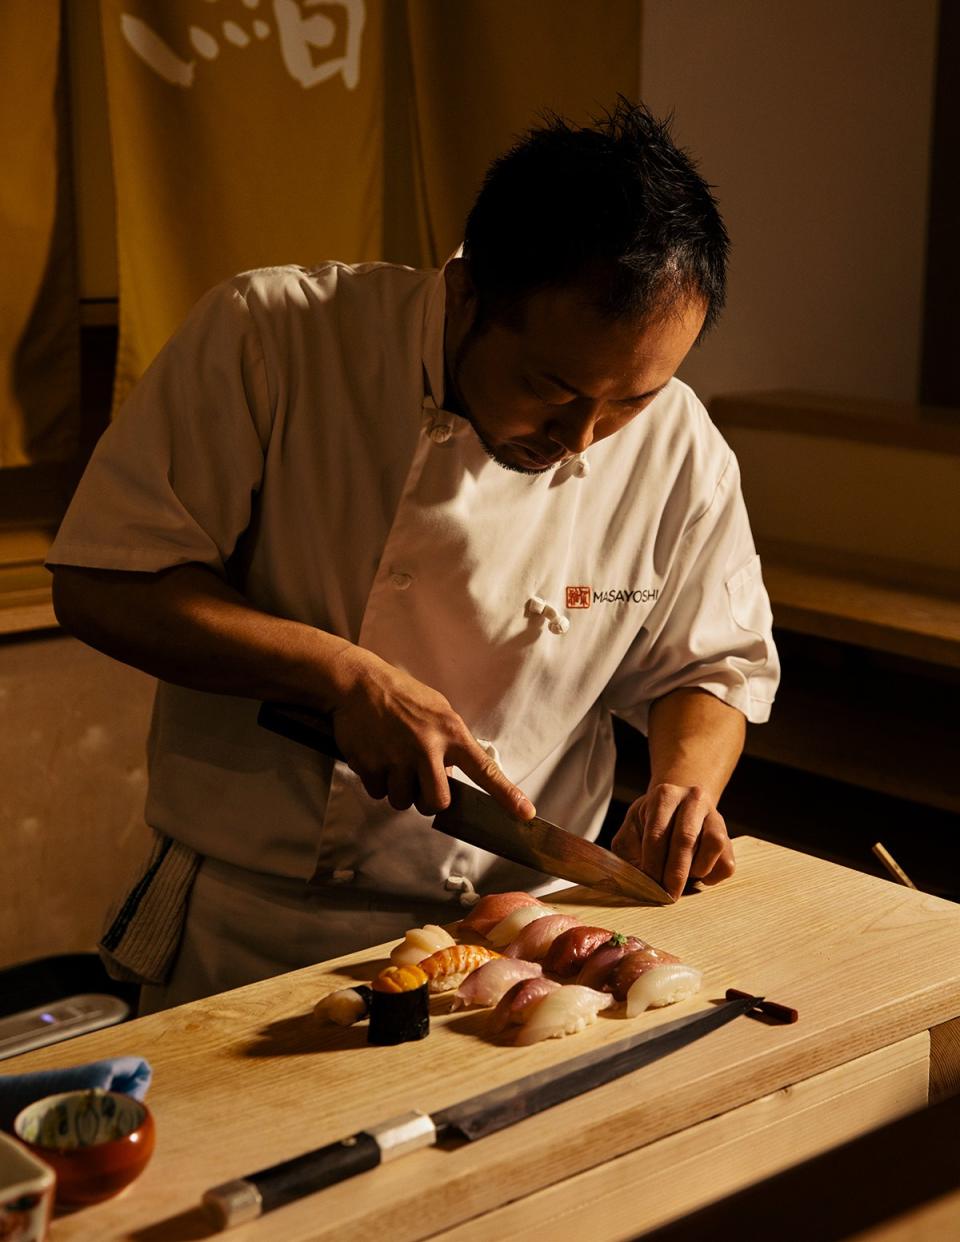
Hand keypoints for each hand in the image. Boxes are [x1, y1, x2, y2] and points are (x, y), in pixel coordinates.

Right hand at [330, 648, 534, 819]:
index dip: (506, 795)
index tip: (526, 814)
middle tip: (419, 782)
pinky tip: (376, 756)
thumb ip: (449, 743)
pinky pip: (378, 793)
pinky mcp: (370, 764)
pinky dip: (377, 782)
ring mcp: (397, 758)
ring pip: (403, 802)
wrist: (358, 683)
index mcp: (451, 732)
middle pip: (437, 802)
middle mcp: (427, 748)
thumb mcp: (437, 709)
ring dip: (399, 791)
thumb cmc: (402, 695)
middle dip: (428, 800)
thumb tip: (450, 776)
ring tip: (393, 762)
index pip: (484, 770)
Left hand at [611, 783, 734, 899]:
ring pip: (713, 844)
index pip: (657, 833)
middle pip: (686, 838)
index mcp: (664, 795)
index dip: (652, 863)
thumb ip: (629, 853)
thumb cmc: (649, 824)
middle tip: (668, 895)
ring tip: (684, 876)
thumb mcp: (631, 831)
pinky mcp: (729, 836)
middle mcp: (693, 799)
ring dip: (698, 868)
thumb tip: (638, 882)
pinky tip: (698, 874)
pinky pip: (726, 862)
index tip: (649, 885)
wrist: (677, 808)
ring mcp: (714, 816)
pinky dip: (712, 875)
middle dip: (675, 872)